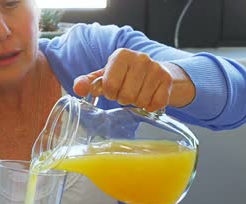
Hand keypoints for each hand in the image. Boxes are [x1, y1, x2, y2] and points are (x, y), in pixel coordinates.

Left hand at [73, 48, 194, 111]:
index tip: (113, 90)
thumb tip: (78, 88)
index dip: (110, 93)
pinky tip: (148, 97)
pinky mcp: (167, 80)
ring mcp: (156, 68)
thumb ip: (88, 82)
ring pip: (140, 101)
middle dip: (123, 99)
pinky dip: (150, 106)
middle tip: (126, 92)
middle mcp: (140, 58)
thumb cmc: (124, 75)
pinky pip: (155, 104)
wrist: (153, 72)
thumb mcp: (104, 76)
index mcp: (121, 55)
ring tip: (137, 93)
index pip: (109, 86)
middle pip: (126, 96)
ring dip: (136, 103)